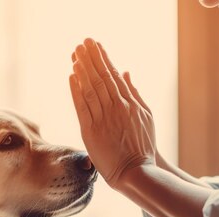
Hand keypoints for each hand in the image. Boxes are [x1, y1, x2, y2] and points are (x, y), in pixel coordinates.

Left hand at [69, 38, 156, 188]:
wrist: (136, 172)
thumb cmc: (143, 147)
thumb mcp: (146, 117)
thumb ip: (135, 94)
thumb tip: (126, 73)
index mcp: (130, 103)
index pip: (114, 76)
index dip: (104, 59)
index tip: (96, 46)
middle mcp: (117, 108)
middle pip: (101, 78)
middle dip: (91, 58)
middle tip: (83, 42)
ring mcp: (103, 118)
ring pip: (90, 88)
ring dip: (82, 69)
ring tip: (75, 53)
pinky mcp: (91, 131)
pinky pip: (81, 106)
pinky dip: (76, 89)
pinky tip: (72, 76)